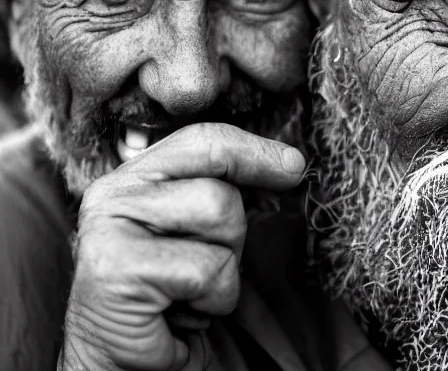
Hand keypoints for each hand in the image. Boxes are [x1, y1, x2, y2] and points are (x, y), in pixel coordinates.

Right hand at [58, 123, 304, 370]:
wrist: (121, 360)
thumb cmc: (169, 295)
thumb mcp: (194, 231)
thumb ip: (218, 190)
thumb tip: (288, 163)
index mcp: (134, 176)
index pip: (202, 141)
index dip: (254, 150)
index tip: (294, 166)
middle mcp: (115, 193)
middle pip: (221, 187)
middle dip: (233, 236)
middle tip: (203, 269)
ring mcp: (111, 228)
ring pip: (221, 219)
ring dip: (223, 270)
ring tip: (190, 291)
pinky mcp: (118, 269)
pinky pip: (208, 271)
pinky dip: (212, 301)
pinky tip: (181, 314)